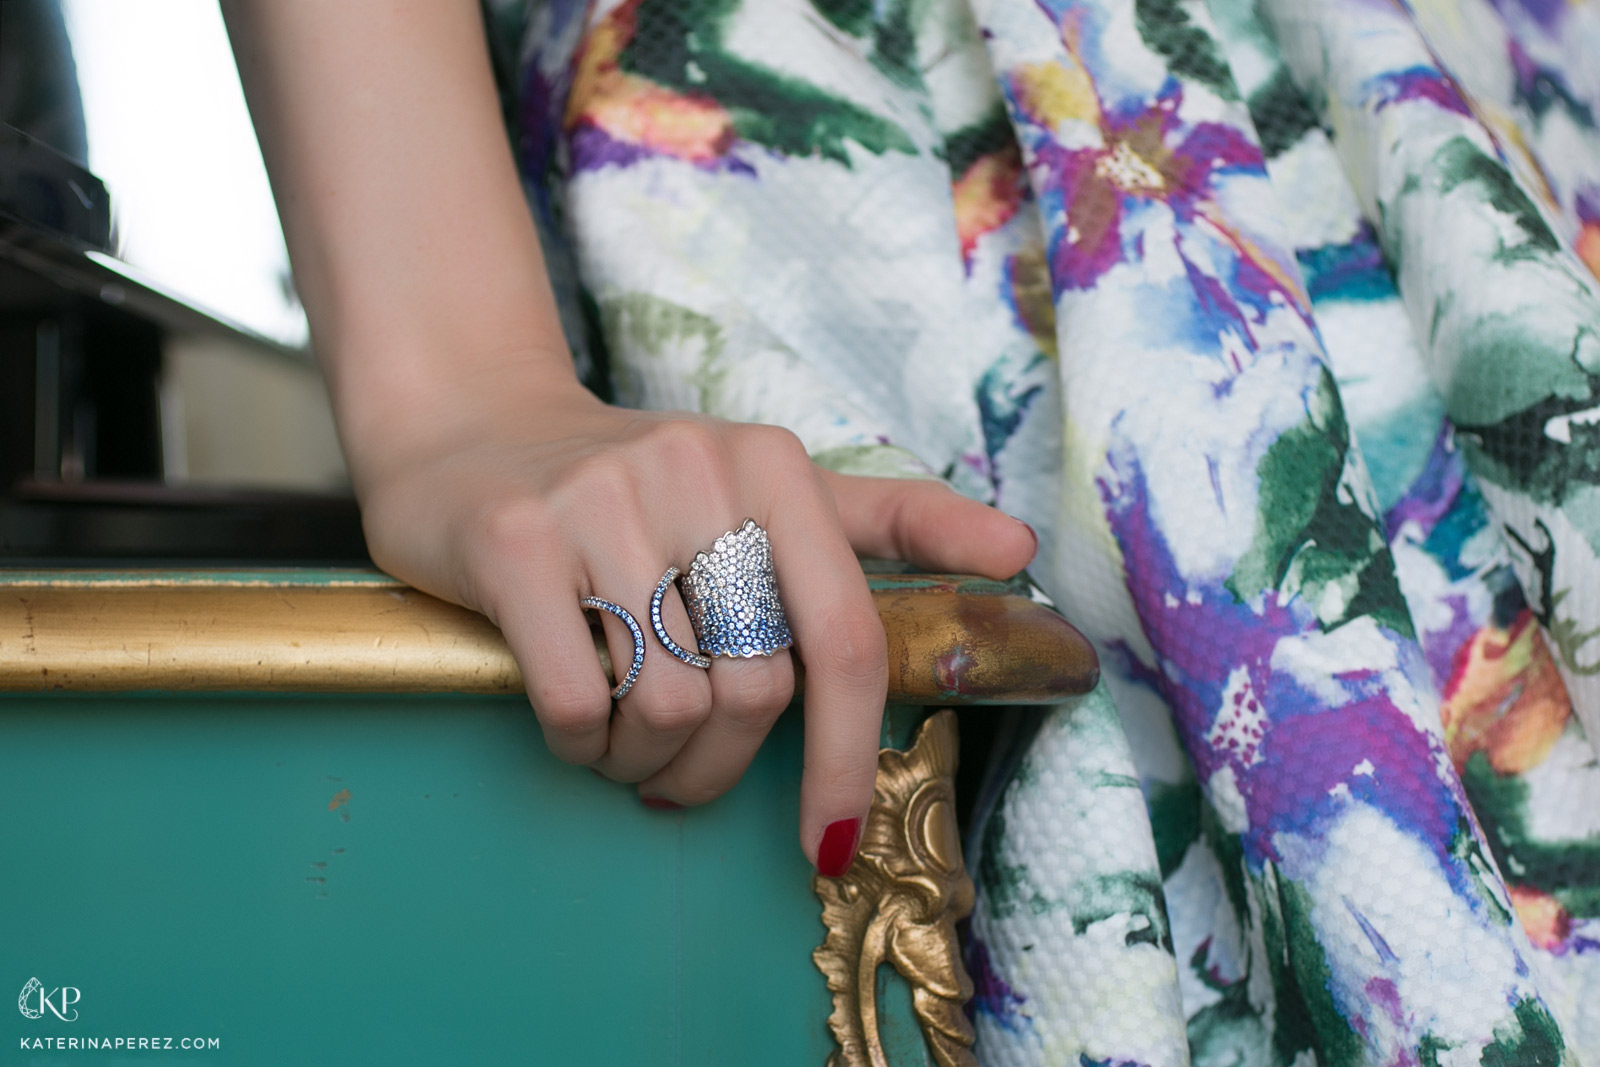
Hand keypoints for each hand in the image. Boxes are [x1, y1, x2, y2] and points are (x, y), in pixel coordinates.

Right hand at [350, 373, 1036, 872]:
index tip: (829, 841)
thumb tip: (1021, 549)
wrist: (472, 428)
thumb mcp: (768, 486)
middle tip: (680, 773)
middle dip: (720, 768)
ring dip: (650, 763)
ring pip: (671, 708)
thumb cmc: (638, 485)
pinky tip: (578, 724)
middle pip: (755, 693)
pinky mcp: (515, 540)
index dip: (848, 757)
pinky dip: (585, 747)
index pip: (846, 637)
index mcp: (775, 465)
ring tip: (626, 745)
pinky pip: (581, 705)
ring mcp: (600, 502)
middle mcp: (695, 469)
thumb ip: (891, 519)